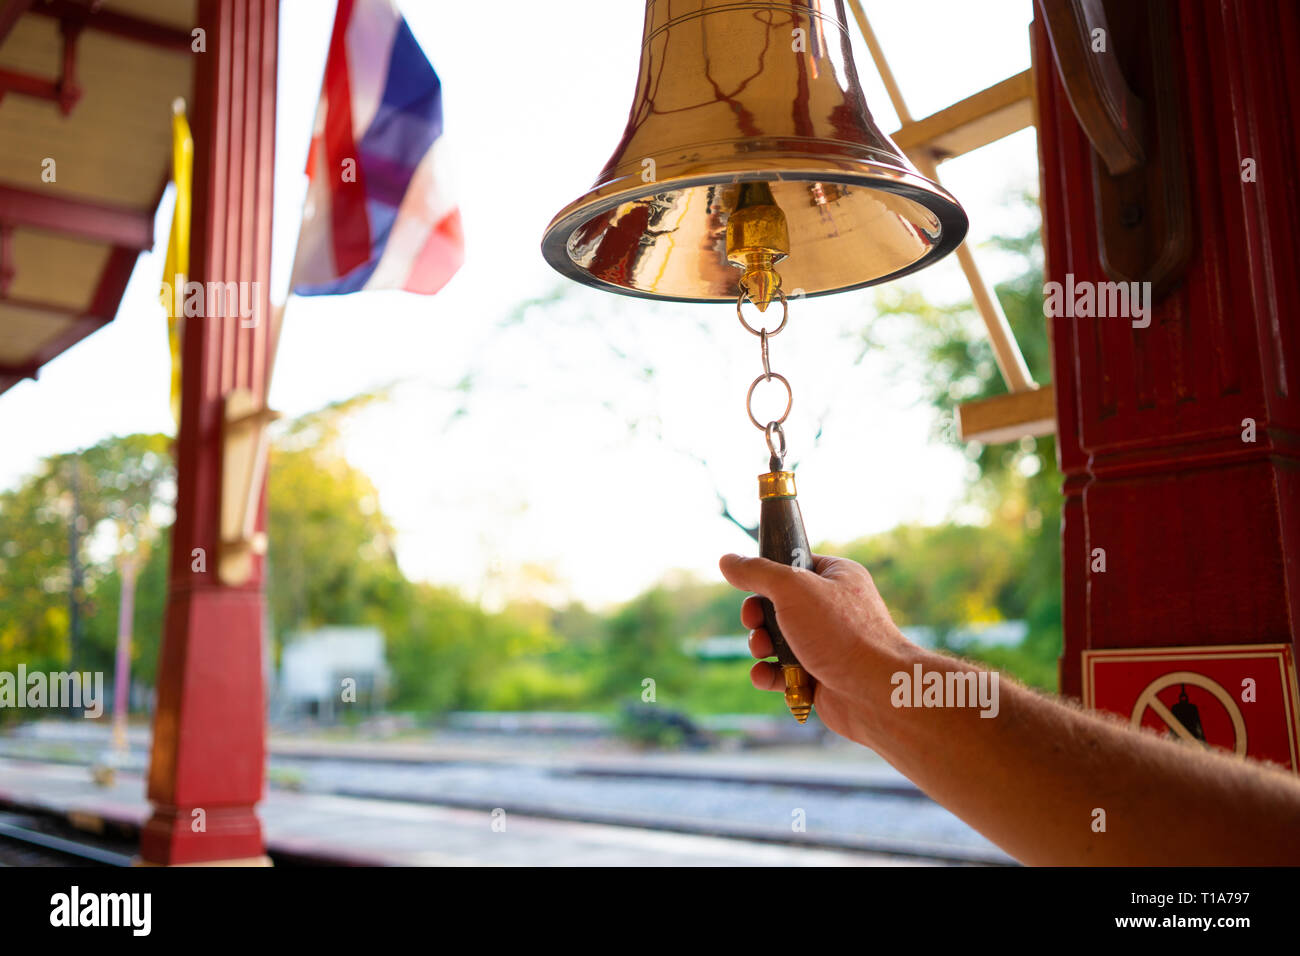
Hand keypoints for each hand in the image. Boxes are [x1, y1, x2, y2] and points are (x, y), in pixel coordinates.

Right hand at [719, 552, 916, 746]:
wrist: (875, 692)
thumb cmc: (841, 633)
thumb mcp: (793, 589)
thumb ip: (757, 572)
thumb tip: (727, 560)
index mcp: (836, 577)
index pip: (794, 566)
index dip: (768, 576)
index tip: (752, 586)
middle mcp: (833, 609)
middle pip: (778, 605)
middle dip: (758, 617)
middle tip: (754, 623)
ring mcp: (827, 644)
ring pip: (777, 640)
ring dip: (760, 645)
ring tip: (762, 651)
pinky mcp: (819, 677)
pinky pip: (783, 672)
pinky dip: (769, 674)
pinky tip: (763, 676)